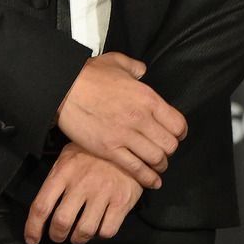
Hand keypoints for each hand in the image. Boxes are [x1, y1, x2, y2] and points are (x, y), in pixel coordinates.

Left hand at [24, 143, 142, 243]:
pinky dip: (99, 236)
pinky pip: (106, 231)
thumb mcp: (69, 155)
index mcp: (64, 170)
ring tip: (78, 234)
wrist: (127, 143)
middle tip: (59, 235)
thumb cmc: (94, 152)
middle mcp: (82, 182)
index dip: (33, 228)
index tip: (32, 238)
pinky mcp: (121, 201)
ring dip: (78, 239)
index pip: (41, 205)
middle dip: (57, 236)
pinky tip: (98, 227)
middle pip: (61, 222)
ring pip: (84, 231)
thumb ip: (56, 177)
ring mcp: (103, 192)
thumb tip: (41, 206)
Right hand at [55, 52, 186, 188]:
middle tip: (163, 149)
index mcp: (147, 97)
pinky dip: (148, 178)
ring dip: (160, 165)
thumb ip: (134, 67)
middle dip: (169, 149)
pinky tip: (152, 181)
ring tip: (158, 165)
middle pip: (170, 144)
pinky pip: (136, 169)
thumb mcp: (116, 61)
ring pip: (156, 159)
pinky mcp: (110, 149)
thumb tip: (142, 70)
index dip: (179, 132)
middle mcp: (141, 118)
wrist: (64, 87)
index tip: (176, 135)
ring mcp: (125, 135)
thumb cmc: (89, 74)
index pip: (177, 123)